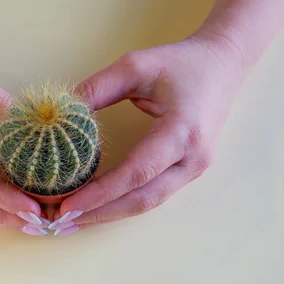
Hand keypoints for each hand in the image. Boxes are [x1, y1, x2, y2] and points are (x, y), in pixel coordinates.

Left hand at [52, 33, 243, 229]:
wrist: (222, 64)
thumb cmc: (180, 63)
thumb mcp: (135, 66)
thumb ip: (97, 88)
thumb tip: (60, 114)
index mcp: (182, 131)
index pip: (137, 173)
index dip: (100, 193)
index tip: (67, 204)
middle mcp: (193, 158)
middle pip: (143, 199)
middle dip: (101, 213)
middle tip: (63, 219)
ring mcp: (194, 168)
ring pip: (149, 202)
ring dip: (111, 213)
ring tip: (74, 217)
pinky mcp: (189, 171)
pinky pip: (154, 193)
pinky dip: (124, 202)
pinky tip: (99, 205)